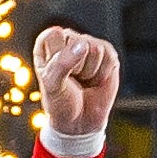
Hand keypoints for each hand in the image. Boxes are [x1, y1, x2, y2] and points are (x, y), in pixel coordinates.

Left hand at [31, 25, 123, 143]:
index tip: (55, 73)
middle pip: (76, 41)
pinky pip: (108, 56)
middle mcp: (68, 40)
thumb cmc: (61, 102)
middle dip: (75, 66)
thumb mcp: (52, 85)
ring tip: (84, 80)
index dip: (57, 56)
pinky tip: (96, 80)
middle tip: (72, 80)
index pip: (54, 35)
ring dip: (90, 71)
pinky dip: (103, 74)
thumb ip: (62, 63)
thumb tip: (83, 45)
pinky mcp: (107, 53)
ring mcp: (89, 45)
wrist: (81, 122)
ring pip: (94, 48)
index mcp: (48, 44)